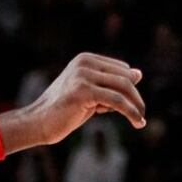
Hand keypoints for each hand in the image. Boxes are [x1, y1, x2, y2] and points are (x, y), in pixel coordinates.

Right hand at [0, 53, 145, 148]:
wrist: (39, 123)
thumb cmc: (65, 111)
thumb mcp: (91, 93)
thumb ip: (111, 83)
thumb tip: (138, 73)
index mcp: (85, 59)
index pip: (122, 70)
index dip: (128, 89)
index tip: (129, 107)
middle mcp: (84, 62)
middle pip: (125, 77)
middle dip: (135, 97)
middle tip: (141, 114)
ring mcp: (82, 75)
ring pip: (123, 88)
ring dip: (136, 106)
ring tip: (141, 120)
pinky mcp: (83, 91)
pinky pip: (116, 101)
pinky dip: (130, 112)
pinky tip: (137, 123)